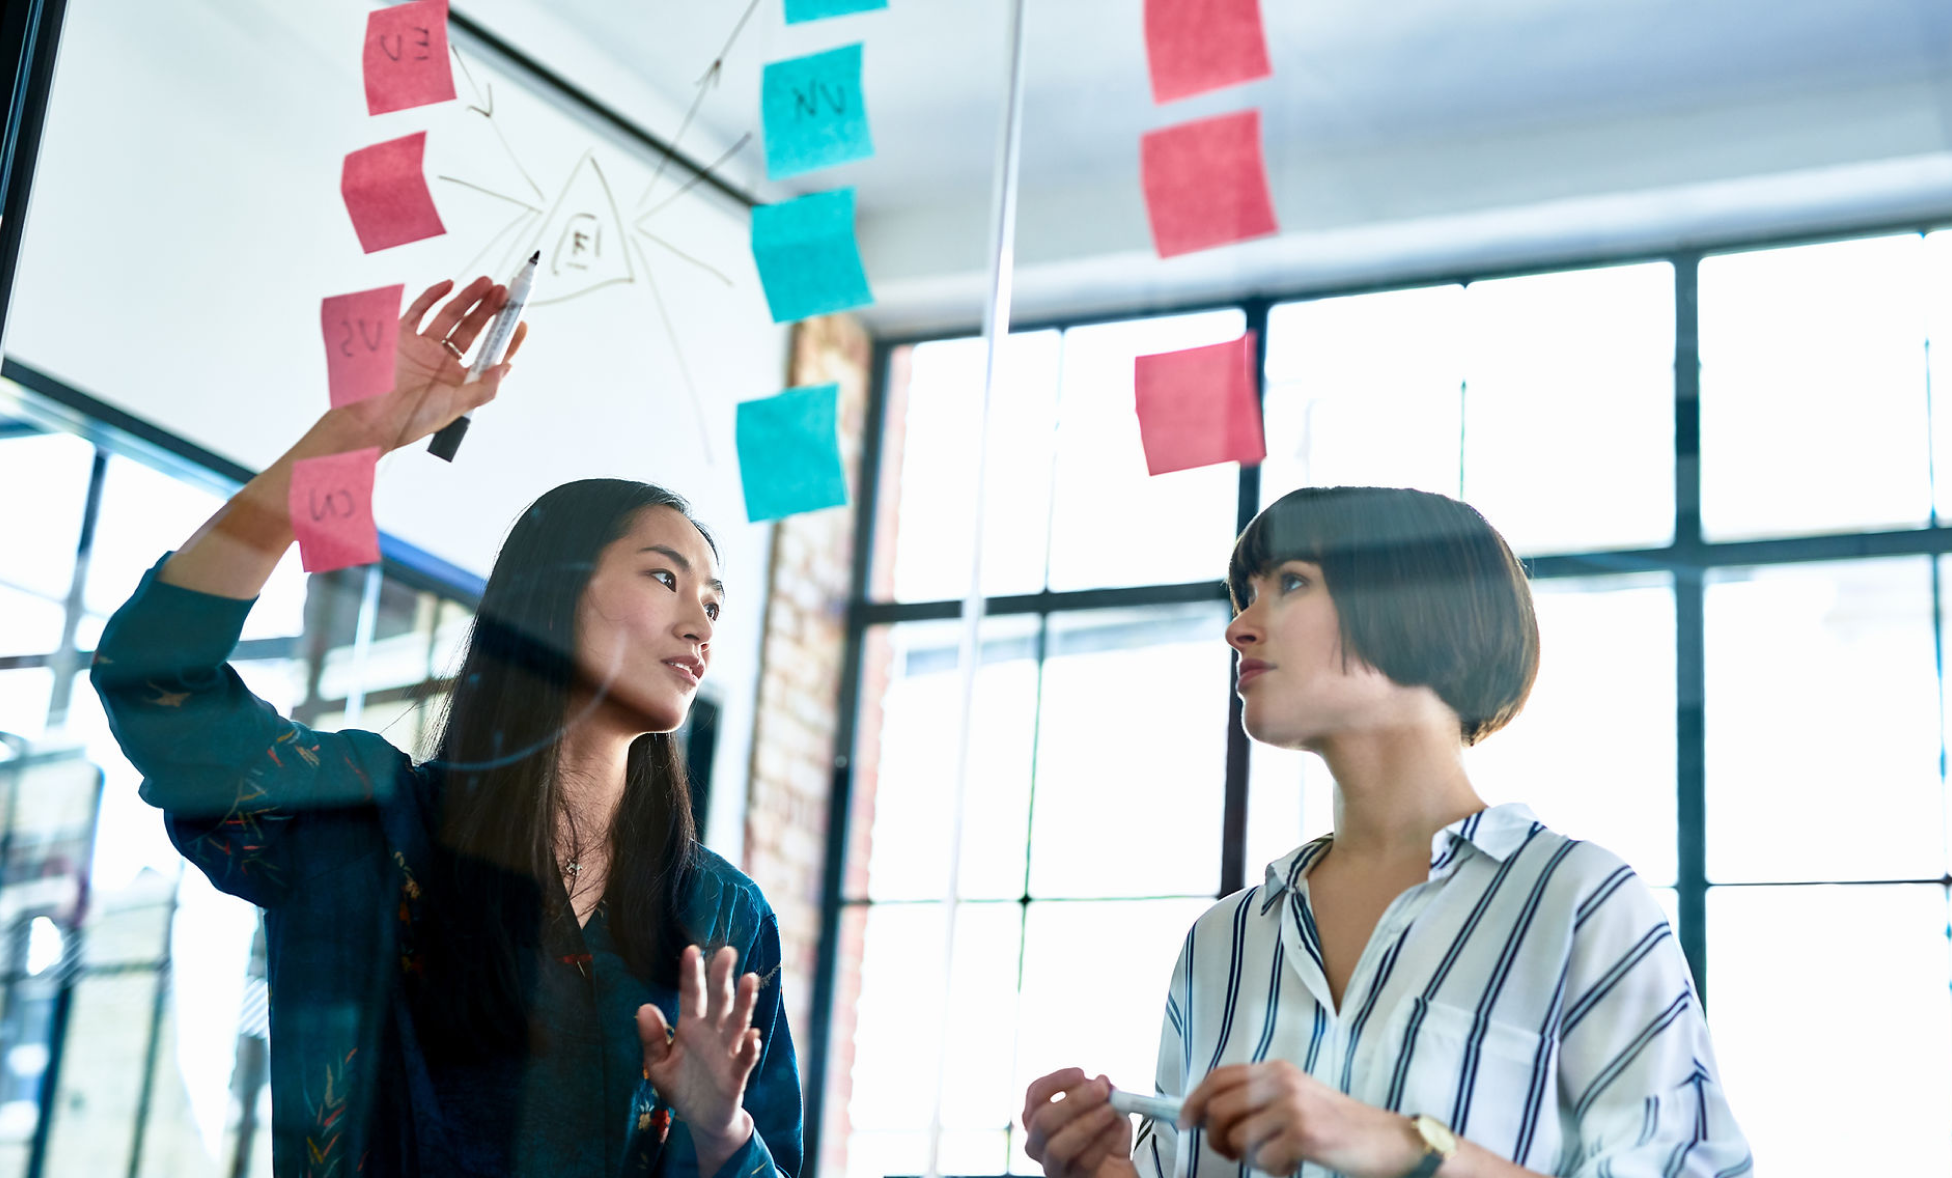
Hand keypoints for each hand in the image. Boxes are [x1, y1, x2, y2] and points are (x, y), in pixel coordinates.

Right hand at [327, 276, 529, 453]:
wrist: (371, 419)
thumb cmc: (413, 419)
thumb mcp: (455, 406)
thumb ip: (483, 388)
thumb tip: (507, 367)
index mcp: (458, 377)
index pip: (488, 353)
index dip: (505, 338)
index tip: (520, 322)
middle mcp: (442, 359)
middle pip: (471, 328)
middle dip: (489, 310)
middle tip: (504, 293)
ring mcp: (422, 345)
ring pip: (449, 315)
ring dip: (468, 299)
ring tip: (488, 284)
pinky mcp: (400, 336)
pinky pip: (418, 311)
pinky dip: (432, 296)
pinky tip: (449, 285)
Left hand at [636, 946, 761, 1168]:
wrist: (703, 1120)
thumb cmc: (683, 1086)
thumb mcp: (659, 1065)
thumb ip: (652, 1038)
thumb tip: (643, 1007)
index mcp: (692, 1028)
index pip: (692, 996)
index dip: (692, 975)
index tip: (691, 950)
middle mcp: (713, 1034)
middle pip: (720, 1001)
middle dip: (722, 977)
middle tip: (727, 952)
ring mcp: (727, 1052)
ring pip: (737, 1022)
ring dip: (744, 1002)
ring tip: (749, 979)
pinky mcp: (736, 1076)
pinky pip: (744, 1060)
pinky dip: (749, 1049)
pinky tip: (752, 1036)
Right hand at [1022, 1070, 1136, 1177]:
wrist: (1116, 1168)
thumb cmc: (1106, 1135)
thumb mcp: (1104, 1105)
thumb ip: (1101, 1092)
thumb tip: (1102, 1081)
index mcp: (1038, 1116)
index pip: (1035, 1094)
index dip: (1056, 1081)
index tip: (1080, 1073)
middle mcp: (1037, 1142)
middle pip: (1044, 1120)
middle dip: (1074, 1101)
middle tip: (1101, 1090)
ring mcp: (1051, 1165)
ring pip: (1058, 1146)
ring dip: (1087, 1124)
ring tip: (1111, 1111)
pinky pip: (1083, 1163)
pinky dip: (1103, 1142)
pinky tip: (1118, 1127)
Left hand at [1179, 1062, 1422, 1177]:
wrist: (1389, 1141)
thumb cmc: (1339, 1125)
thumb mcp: (1297, 1098)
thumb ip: (1259, 1100)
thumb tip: (1209, 1115)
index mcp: (1277, 1070)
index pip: (1218, 1077)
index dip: (1193, 1100)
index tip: (1183, 1122)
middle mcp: (1282, 1082)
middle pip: (1218, 1109)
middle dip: (1216, 1138)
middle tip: (1232, 1153)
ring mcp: (1293, 1107)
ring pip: (1237, 1138)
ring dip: (1249, 1158)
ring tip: (1275, 1158)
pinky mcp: (1305, 1135)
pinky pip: (1263, 1160)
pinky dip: (1273, 1170)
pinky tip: (1293, 1165)